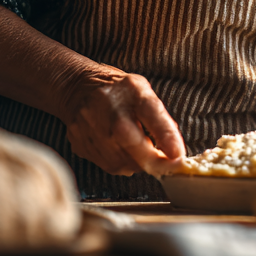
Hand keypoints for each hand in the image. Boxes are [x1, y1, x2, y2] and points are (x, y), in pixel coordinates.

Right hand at [59, 67, 186, 176]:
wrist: (75, 88)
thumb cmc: (116, 90)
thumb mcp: (142, 91)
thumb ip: (159, 118)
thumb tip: (175, 148)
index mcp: (131, 93)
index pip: (154, 117)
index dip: (169, 139)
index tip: (179, 156)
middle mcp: (111, 114)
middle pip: (138, 151)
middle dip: (157, 162)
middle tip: (167, 162)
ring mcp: (94, 133)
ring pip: (126, 165)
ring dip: (139, 163)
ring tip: (139, 147)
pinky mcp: (83, 148)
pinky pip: (110, 166)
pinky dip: (122, 163)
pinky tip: (121, 149)